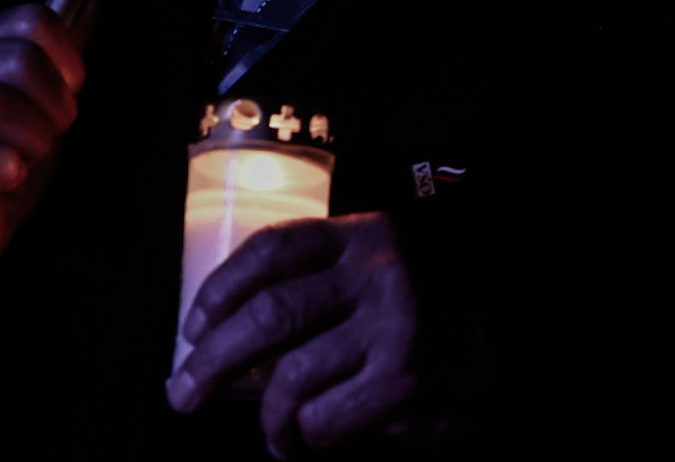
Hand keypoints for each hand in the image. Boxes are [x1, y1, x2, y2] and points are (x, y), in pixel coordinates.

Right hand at [0, 1, 84, 277]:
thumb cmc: (2, 162)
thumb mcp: (42, 104)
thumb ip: (61, 55)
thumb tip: (92, 1)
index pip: (30, 18)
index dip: (68, 57)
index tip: (72, 91)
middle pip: (18, 58)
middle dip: (54, 103)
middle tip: (53, 134)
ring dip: (31, 138)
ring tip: (28, 158)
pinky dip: (1, 168)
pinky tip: (6, 178)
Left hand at [168, 211, 433, 456]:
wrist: (491, 356)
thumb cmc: (410, 318)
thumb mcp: (369, 276)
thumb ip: (315, 284)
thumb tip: (223, 330)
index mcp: (363, 234)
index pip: (275, 249)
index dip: (222, 289)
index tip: (194, 328)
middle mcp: (379, 271)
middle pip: (271, 313)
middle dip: (213, 360)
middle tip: (184, 393)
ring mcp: (394, 325)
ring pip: (291, 379)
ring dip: (270, 419)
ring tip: (276, 433)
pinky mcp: (404, 381)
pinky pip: (324, 419)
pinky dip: (307, 438)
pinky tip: (311, 440)